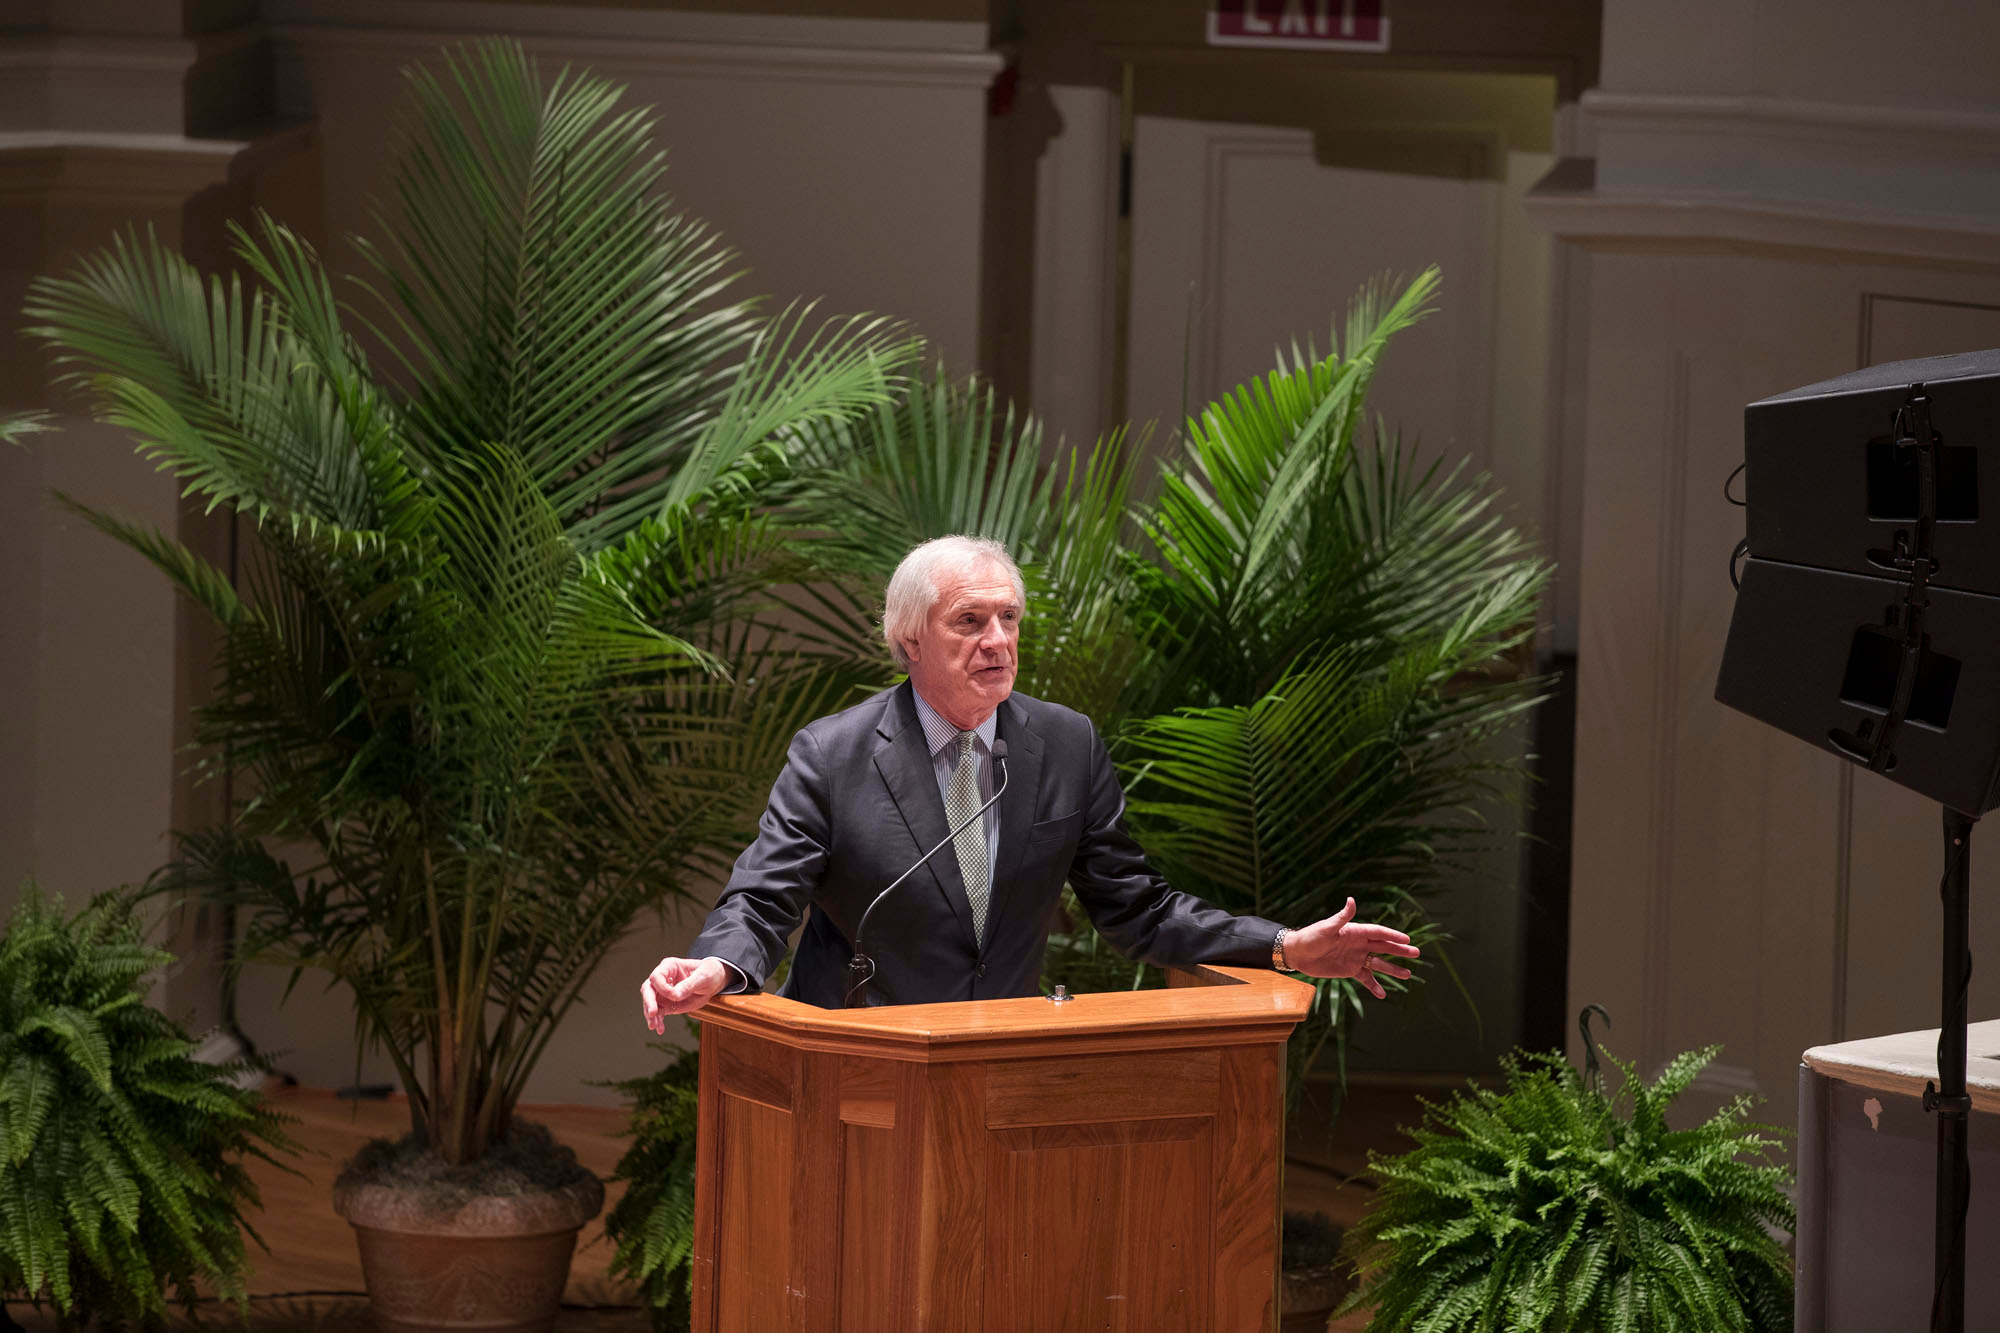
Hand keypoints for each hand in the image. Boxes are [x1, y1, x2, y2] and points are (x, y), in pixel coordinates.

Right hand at [640, 956, 729, 1031]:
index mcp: (670, 966)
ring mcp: (664, 992)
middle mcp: (663, 979)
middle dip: (649, 1002)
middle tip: (653, 1013)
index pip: (657, 976)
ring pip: (650, 1003)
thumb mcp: (703, 977)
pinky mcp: (667, 1003)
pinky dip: (658, 1021)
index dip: (662, 987)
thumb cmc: (709, 973)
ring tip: (655, 1026)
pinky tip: (660, 1028)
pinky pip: (658, 1012)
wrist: (714, 981)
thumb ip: (689, 985)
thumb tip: (674, 995)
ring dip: (651, 1015)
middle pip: (648, 989)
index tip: (673, 996)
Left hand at [1282, 898, 1419, 999]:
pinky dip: (1374, 986)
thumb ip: (1342, 917)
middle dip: (1400, 950)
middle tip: (1417, 953)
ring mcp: (1356, 958)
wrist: (1297, 953)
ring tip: (1408, 975)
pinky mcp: (1349, 970)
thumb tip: (1351, 900)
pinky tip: (1383, 994)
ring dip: (1393, 969)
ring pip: (1379, 964)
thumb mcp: (1327, 927)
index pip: (1378, 933)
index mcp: (1355, 932)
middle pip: (1384, 947)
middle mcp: (1359, 944)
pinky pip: (1366, 978)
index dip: (1393, 935)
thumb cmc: (1311, 937)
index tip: (1407, 939)